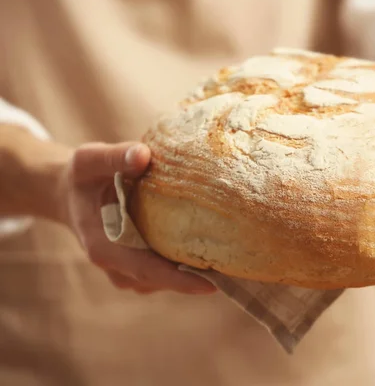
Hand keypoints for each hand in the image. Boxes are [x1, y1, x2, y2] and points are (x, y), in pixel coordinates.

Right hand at [59, 142, 216, 294]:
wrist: (71, 193)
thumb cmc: (83, 176)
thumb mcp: (89, 160)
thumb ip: (114, 157)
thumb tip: (142, 155)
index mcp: (104, 246)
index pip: (146, 270)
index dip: (178, 280)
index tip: (210, 286)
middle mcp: (116, 265)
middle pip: (162, 279)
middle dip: (197, 276)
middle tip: (236, 266)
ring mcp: (127, 269)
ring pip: (166, 277)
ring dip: (194, 269)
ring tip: (229, 256)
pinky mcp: (137, 265)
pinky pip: (165, 268)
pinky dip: (185, 261)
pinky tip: (210, 246)